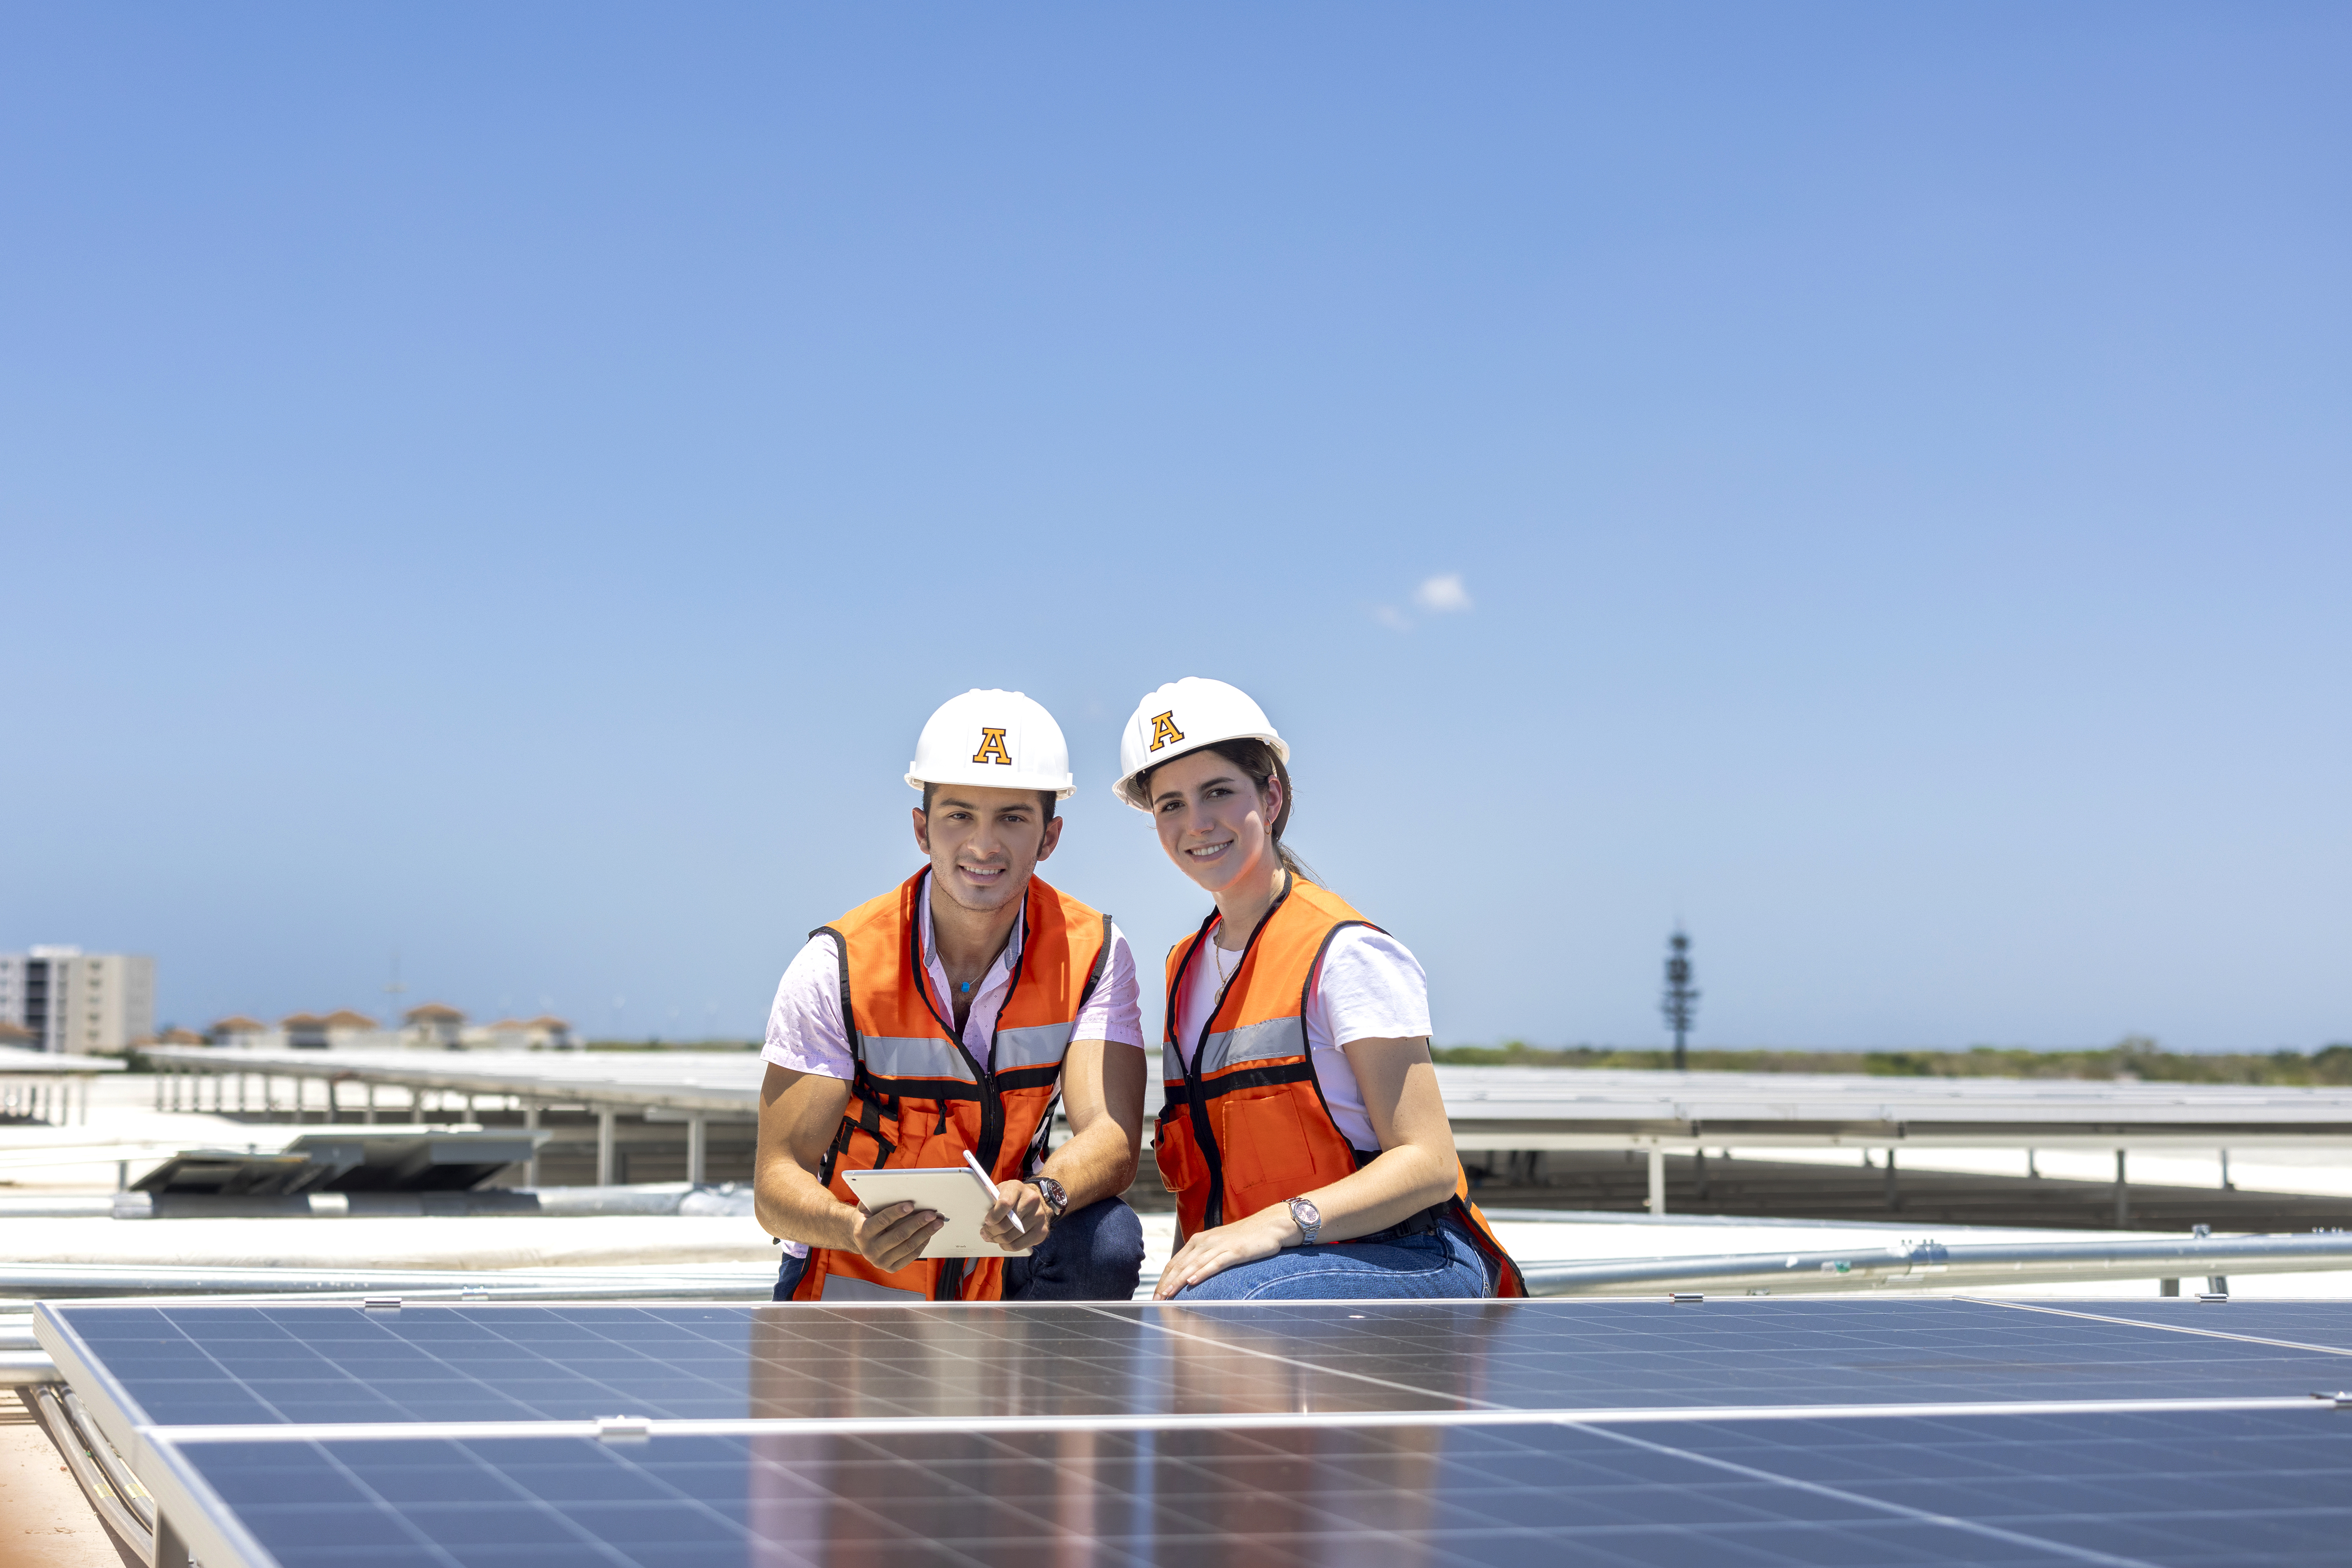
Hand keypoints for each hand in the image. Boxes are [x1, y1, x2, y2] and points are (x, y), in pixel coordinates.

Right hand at [849, 1200, 942, 1272]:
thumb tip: (895, 1189)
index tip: (911, 1205)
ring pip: (908, 1246)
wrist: (860, 1240)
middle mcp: (870, 1249)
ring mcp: (880, 1261)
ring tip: (937, 1223)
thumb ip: (876, 1200)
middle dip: (917, 1223)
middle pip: (899, 1235)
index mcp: (862, 1232)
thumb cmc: (867, 1219)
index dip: (897, 1212)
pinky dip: (922, 1244)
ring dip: (925, 1233)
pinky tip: (929, 1234)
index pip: (882, 1221)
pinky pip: (911, 1256)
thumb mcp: (866, 1208)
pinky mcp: (890, 1267)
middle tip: (931, 1214)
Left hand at [980, 1180, 1048, 1253]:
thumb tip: (977, 1203)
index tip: (986, 1221)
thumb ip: (991, 1196)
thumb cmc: (1014, 1196)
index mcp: (1017, 1188)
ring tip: (991, 1238)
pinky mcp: (1041, 1232)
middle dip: (991, 1232)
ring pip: (1011, 1237)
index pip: (1004, 1204)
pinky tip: (1002, 1242)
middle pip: (1006, 1224)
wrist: (1037, 1200)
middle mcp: (1031, 1201)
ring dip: (997, 1240)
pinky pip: (1019, 1246)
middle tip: (984, 1233)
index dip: (993, 1216)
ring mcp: (1039, 1217)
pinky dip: (1007, 1247)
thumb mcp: (1002, 1190)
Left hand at [1152, 1208, 1294, 1299]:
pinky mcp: (1234, 1251)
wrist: (1269, 1225)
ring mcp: (1219, 1245)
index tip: (1156, 1295)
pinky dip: (1202, 1273)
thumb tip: (1190, 1276)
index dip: (1164, 1279)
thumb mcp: (1219, 1246)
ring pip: (1193, 1265)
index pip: (1175, 1262)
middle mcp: (1205, 1241)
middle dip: (1166, 1284)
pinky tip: (1192, 1282)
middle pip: (1180, 1265)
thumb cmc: (1244, 1238)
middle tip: (1156, 1300)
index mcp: (1198, 1240)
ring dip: (1178, 1281)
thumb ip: (1204, 1258)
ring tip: (1167, 1295)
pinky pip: (1215, 1263)